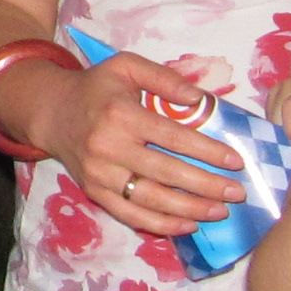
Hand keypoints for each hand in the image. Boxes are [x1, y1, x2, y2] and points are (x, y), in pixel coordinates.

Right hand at [18, 48, 244, 236]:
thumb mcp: (127, 66)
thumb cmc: (97, 88)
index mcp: (120, 114)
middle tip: (237, 193)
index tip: (235, 161)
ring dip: (189, 209)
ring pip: (151, 199)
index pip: (172, 137)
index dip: (206, 151)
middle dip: (206, 185)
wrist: (53, 112)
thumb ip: (164, 77)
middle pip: (166, 172)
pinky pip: (131, 214)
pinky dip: (161, 224)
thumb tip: (200, 99)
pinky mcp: (94, 192)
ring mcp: (100, 174)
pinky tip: (188, 224)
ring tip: (220, 211)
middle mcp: (108, 147)